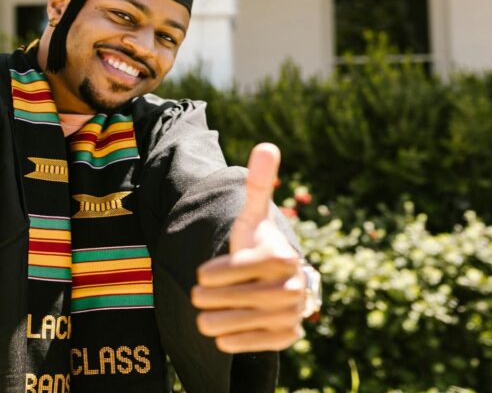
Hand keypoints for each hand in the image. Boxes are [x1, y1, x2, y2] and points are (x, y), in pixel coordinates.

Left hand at [191, 143, 305, 352]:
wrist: (278, 282)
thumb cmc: (256, 245)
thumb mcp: (252, 216)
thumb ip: (258, 185)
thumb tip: (266, 146)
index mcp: (282, 257)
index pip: (233, 270)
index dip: (212, 274)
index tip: (203, 274)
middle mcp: (293, 288)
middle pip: (231, 299)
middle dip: (207, 298)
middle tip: (199, 296)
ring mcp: (291, 315)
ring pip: (235, 323)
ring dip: (213, 320)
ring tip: (205, 315)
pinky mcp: (286, 338)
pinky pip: (247, 344)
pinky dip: (230, 339)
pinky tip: (223, 333)